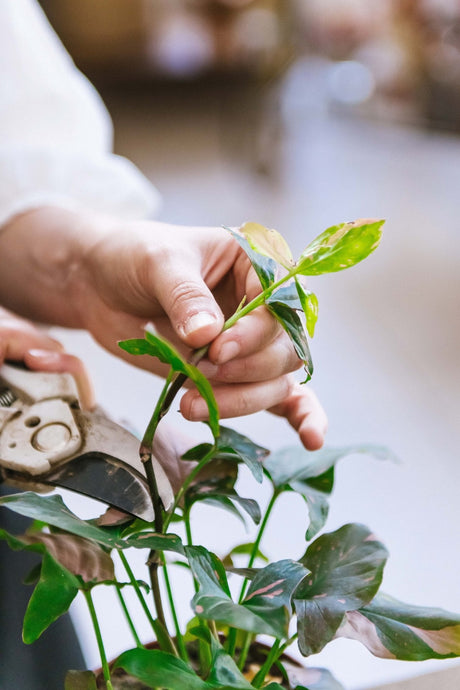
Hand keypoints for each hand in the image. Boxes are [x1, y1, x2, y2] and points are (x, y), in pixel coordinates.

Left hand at [0, 208, 326, 448]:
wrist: (100, 282)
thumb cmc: (133, 256)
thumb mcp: (158, 263)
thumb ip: (185, 296)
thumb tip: (208, 335)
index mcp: (256, 263)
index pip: (279, 305)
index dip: (255, 334)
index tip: (217, 350)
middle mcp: (262, 304)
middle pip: (284, 350)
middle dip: (246, 372)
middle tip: (201, 372)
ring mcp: (250, 342)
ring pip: (275, 381)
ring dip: (241, 401)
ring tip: (192, 405)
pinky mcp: (234, 372)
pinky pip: (278, 395)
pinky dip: (298, 416)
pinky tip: (310, 438)